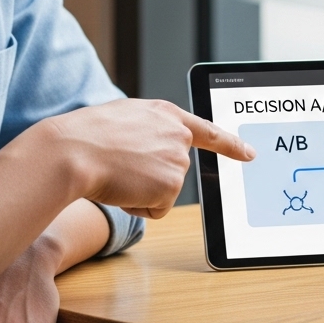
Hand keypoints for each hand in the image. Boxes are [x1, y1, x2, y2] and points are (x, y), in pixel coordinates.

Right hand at [40, 98, 254, 219]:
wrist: (73, 152)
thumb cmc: (86, 135)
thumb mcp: (123, 118)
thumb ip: (147, 129)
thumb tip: (149, 150)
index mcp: (165, 114)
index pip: (207, 130)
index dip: (230, 144)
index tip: (250, 154)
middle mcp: (178, 135)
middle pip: (173, 170)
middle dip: (149, 176)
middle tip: (120, 166)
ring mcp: (178, 160)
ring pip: (162, 191)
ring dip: (140, 191)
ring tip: (116, 173)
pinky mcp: (171, 185)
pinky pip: (156, 208)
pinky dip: (137, 205)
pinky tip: (121, 188)